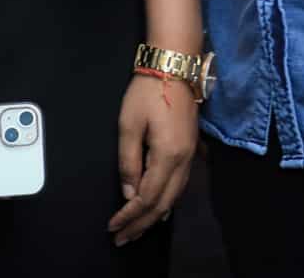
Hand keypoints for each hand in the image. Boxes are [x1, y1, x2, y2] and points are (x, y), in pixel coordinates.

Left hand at [108, 75, 198, 245]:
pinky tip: (158, 207)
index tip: (113, 225)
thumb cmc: (148, 92)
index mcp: (168, 156)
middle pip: (163, 204)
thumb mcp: (129, 125)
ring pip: (174, 197)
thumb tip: (129, 192)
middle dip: (141, 224)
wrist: (174, 66)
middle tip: (122, 237)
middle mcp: (184, 161)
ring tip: (136, 228)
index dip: (129, 216)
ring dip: (154, 216)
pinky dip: (166, 201)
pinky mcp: (191, 149)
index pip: (146, 197)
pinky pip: (180, 185)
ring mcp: (191, 156)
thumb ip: (128, 161)